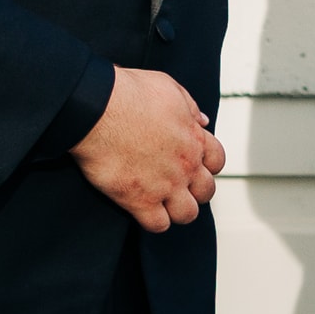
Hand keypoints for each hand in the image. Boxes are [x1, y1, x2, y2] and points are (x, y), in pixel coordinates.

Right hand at [72, 67, 222, 233]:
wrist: (97, 108)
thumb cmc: (128, 93)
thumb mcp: (168, 88)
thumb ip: (189, 107)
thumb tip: (202, 121)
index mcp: (194, 137)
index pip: (217, 161)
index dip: (206, 165)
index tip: (191, 164)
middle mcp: (185, 165)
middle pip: (206, 191)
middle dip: (194, 191)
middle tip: (176, 186)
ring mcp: (165, 185)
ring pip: (187, 214)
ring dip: (177, 211)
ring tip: (161, 204)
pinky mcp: (140, 200)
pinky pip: (158, 225)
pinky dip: (153, 222)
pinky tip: (142, 210)